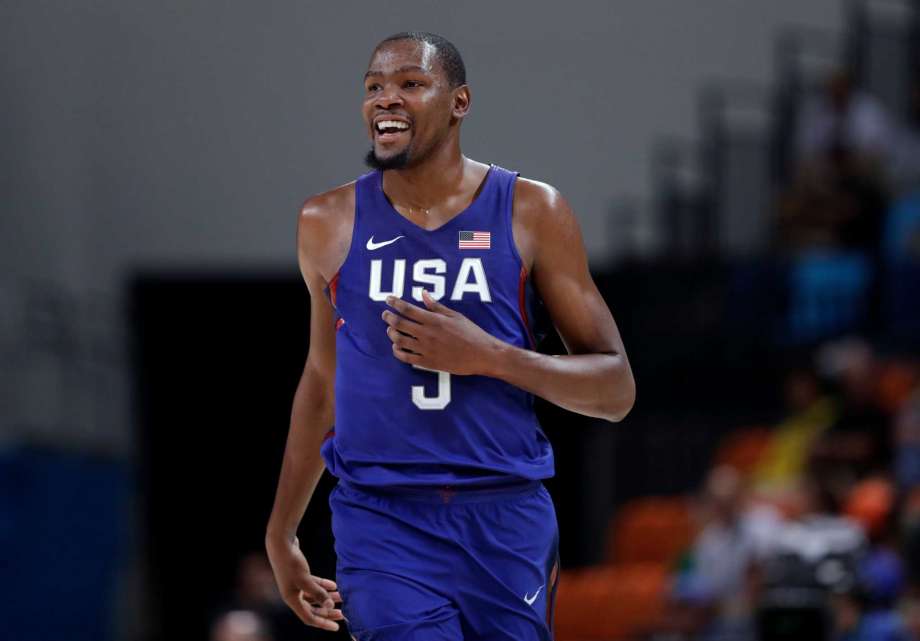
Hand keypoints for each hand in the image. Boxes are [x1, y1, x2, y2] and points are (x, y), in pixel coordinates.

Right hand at [265, 534, 343, 630]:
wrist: (281, 543)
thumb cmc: (291, 562)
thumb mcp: (305, 579)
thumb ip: (318, 593)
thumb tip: (329, 605)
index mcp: (292, 599)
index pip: (309, 617)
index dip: (323, 623)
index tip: (336, 627)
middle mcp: (293, 594)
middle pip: (313, 608)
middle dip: (327, 612)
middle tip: (343, 614)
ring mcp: (296, 584)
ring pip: (314, 596)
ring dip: (327, 597)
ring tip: (342, 598)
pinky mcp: (299, 575)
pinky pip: (313, 585)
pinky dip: (323, 586)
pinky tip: (334, 585)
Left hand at [381, 289, 502, 375]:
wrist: (482, 355)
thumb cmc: (471, 333)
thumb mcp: (455, 316)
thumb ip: (436, 306)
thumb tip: (423, 294)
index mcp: (434, 320)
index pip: (408, 309)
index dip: (395, 303)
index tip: (388, 299)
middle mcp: (427, 334)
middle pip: (399, 324)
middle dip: (388, 317)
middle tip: (385, 314)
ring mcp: (426, 349)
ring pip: (399, 341)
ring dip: (391, 334)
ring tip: (390, 330)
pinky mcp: (428, 363)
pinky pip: (406, 358)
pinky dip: (397, 351)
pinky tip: (396, 347)